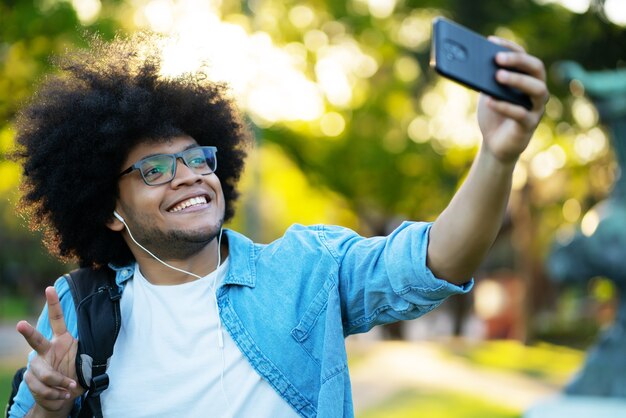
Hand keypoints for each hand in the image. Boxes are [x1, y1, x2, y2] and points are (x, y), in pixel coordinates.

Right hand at [16, 287, 83, 414]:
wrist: (64, 396)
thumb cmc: (77, 374)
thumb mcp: (87, 362)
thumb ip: (88, 354)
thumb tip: (98, 350)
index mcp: (63, 340)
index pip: (57, 319)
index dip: (53, 303)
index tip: (49, 288)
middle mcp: (47, 349)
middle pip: (36, 340)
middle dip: (28, 332)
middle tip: (20, 324)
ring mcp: (37, 364)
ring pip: (44, 373)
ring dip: (59, 384)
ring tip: (69, 388)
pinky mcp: (31, 378)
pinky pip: (42, 387)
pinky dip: (55, 394)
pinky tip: (62, 395)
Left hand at [477, 37, 548, 163]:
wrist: (494, 144)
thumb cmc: (493, 114)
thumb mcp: (487, 93)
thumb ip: (485, 79)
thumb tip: (472, 61)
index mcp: (527, 78)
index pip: (524, 56)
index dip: (509, 47)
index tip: (490, 41)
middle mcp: (537, 90)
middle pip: (536, 68)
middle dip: (517, 61)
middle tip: (497, 59)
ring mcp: (536, 108)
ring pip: (537, 89)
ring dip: (517, 80)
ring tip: (497, 76)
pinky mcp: (529, 125)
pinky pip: (521, 114)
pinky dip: (505, 106)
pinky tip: (490, 101)